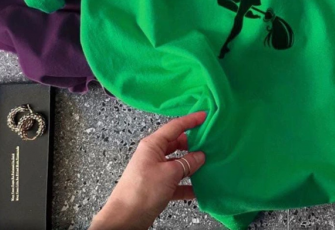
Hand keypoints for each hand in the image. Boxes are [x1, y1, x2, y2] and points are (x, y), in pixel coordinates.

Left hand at [89, 111, 206, 229]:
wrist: (124, 220)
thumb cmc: (142, 191)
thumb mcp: (169, 173)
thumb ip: (187, 163)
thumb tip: (201, 156)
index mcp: (153, 145)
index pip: (175, 126)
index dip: (190, 120)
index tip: (204, 116)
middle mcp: (153, 155)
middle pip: (177, 144)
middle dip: (193, 144)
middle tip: (209, 143)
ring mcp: (155, 171)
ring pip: (177, 163)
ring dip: (191, 165)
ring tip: (208, 164)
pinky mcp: (157, 187)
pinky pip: (175, 181)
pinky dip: (186, 184)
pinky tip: (198, 189)